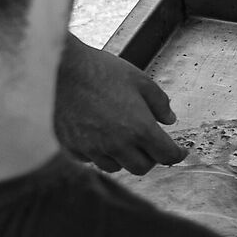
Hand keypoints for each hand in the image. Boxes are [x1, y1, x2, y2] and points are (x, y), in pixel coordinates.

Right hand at [54, 37, 187, 174]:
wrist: (57, 68)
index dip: (177, 154)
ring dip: (124, 157)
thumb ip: (159, 102)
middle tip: (149, 144)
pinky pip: (91, 160)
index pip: (166, 155)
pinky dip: (99, 153)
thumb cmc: (98, 70)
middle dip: (150, 157)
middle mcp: (117, 145)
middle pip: (142, 167)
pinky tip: (99, 136)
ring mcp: (93, 149)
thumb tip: (169, 119)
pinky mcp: (72, 148)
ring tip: (122, 138)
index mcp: (139, 129)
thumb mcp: (139, 80)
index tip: (179, 151)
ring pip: (116, 167)